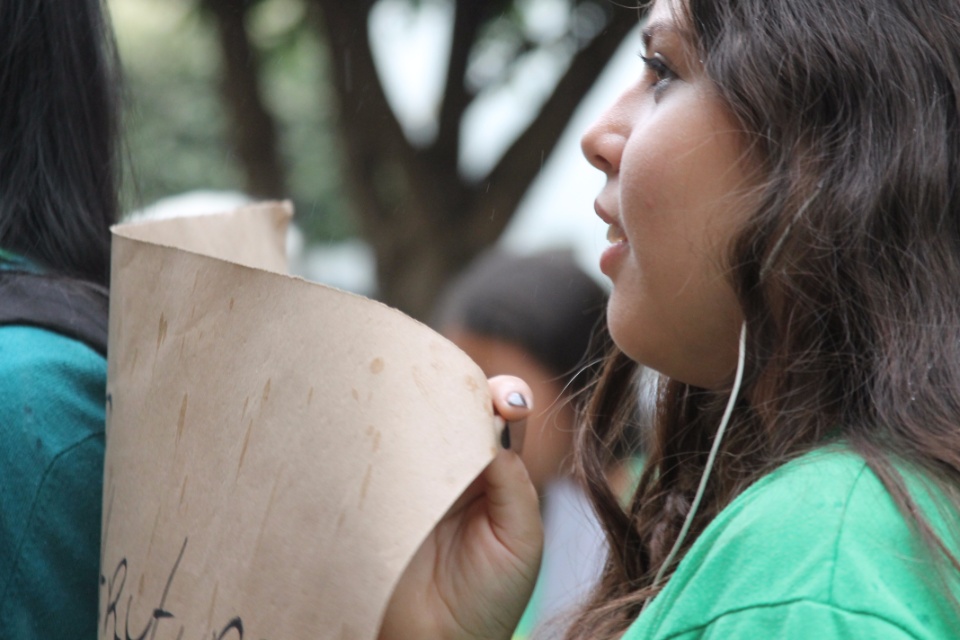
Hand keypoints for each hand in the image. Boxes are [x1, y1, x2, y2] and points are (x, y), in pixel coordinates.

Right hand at [379, 376, 542, 639]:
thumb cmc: (487, 603)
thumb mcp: (521, 539)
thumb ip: (513, 482)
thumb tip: (498, 423)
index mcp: (492, 477)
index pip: (498, 421)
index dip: (504, 400)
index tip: (509, 401)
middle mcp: (451, 470)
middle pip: (455, 411)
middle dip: (460, 390)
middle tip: (464, 389)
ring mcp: (409, 480)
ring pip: (415, 425)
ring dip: (420, 405)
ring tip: (426, 392)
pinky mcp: (374, 496)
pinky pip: (378, 455)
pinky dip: (382, 435)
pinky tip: (389, 420)